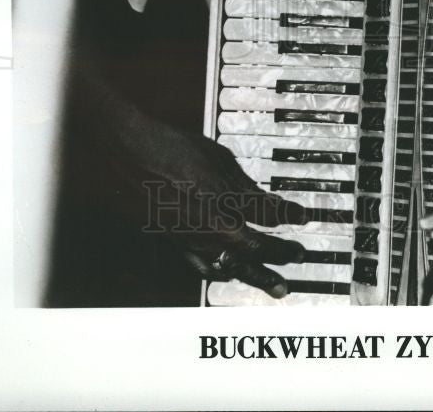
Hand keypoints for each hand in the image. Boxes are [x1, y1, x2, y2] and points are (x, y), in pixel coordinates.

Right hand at [88, 85, 308, 297]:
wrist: (129, 152)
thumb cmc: (171, 148)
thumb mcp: (218, 159)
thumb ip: (242, 186)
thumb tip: (262, 201)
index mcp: (223, 201)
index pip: (268, 213)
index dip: (290, 215)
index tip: (303, 216)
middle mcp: (208, 226)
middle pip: (254, 249)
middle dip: (281, 255)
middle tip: (299, 256)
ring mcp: (189, 238)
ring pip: (230, 266)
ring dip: (256, 275)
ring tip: (275, 285)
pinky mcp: (172, 241)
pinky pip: (202, 266)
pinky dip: (221, 272)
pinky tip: (229, 274)